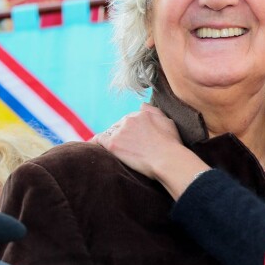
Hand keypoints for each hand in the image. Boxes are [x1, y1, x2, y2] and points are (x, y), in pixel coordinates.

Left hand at [93, 104, 209, 199]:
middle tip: (129, 147)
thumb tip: (142, 104)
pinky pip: (98, 140)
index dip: (132, 130)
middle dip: (122, 134)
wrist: (168, 160)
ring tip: (116, 150)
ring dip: (112, 139)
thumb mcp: (167, 121)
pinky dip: (95, 142)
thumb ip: (153, 111)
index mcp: (142, 114)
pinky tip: (93, 146)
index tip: (135, 139)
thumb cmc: (171, 144)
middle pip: (119, 125)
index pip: (130, 119)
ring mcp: (120, 131)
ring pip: (110, 132)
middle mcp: (129, 119)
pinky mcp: (113, 144)